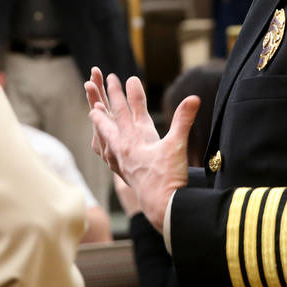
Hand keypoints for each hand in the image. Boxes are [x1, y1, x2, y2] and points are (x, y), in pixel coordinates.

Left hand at [85, 67, 198, 231]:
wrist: (163, 209)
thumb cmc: (169, 178)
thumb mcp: (177, 146)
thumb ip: (183, 121)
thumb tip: (194, 98)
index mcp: (131, 142)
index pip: (123, 111)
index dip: (120, 93)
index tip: (117, 78)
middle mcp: (122, 151)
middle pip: (108, 122)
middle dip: (103, 103)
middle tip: (92, 86)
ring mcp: (121, 164)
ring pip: (104, 139)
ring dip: (100, 124)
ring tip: (95, 115)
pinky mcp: (125, 175)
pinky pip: (109, 156)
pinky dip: (105, 146)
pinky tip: (107, 148)